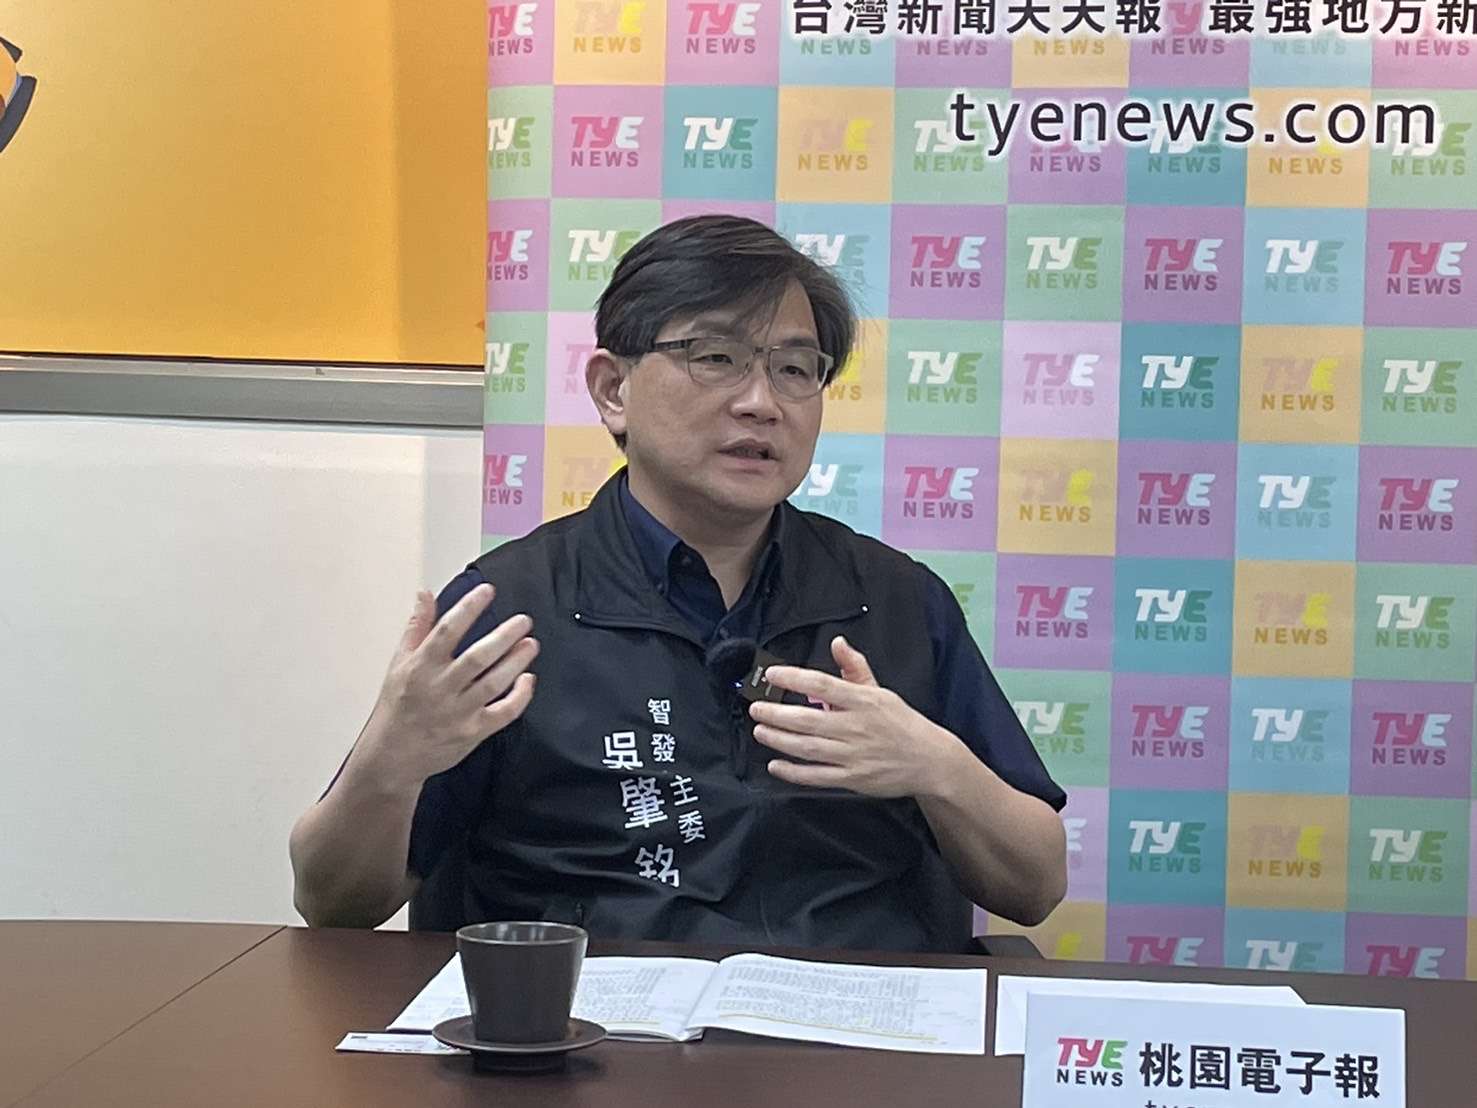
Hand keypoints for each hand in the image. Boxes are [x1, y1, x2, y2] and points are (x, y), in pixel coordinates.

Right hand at [362, 583, 537, 788]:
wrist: (393, 756)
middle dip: (503, 636)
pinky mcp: (473, 731)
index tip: (487, 591)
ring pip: (493, 683)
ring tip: (531, 644)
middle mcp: (440, 688)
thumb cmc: (397, 706)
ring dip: (516, 662)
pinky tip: (528, 679)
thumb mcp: (399, 662)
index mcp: (421, 667)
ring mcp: (458, 712)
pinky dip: (519, 696)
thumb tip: (425, 594)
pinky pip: (503, 713)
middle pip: (477, 657)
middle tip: (523, 621)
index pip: (446, 631)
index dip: (468, 609)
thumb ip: (417, 627)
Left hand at [748, 636, 956, 798]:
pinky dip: (794, 773)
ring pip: (808, 748)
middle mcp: (856, 727)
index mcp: (863, 701)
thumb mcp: (881, 691)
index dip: (794, 679)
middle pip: (808, 720)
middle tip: (756, 708)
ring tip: (760, 730)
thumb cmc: (902, 723)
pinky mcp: (853, 778)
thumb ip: (855, 667)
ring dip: (779, 739)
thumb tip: (837, 642)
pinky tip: (775, 765)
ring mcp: (853, 755)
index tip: (772, 674)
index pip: (822, 685)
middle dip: (777, 714)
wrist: (930, 760)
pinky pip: (817, 776)